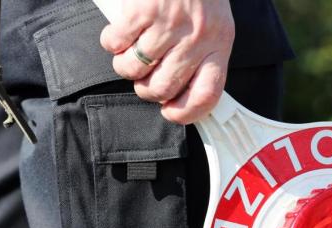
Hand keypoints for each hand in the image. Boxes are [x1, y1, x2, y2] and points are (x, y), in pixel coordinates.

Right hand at [100, 0, 234, 123]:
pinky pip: (114, 44)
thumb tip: (177, 100)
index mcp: (219, 44)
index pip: (207, 95)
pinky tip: (121, 30)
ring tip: (131, 50)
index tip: (170, 112)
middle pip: (160, 89)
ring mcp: (168, 24)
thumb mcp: (213, 26)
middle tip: (144, 74)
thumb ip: (202, 60)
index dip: (185, 114)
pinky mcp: (142, 10)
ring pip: (132, 70)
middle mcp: (196, 37)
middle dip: (145, 89)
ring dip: (125, 64)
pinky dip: (111, 41)